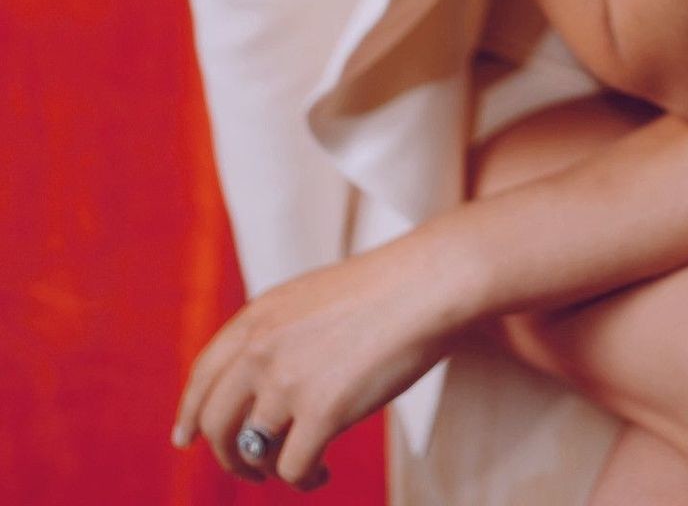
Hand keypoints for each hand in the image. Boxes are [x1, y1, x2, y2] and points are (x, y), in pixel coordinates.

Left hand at [170, 231, 448, 487]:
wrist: (426, 284)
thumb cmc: (383, 290)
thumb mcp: (310, 297)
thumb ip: (277, 333)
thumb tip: (258, 383)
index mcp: (258, 317)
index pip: (202, 375)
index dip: (189, 411)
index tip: (184, 438)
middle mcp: (262, 350)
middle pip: (215, 424)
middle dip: (228, 455)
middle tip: (250, 469)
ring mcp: (288, 382)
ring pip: (250, 452)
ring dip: (267, 471)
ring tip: (297, 468)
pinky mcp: (322, 412)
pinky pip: (291, 469)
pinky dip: (303, 480)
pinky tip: (322, 472)